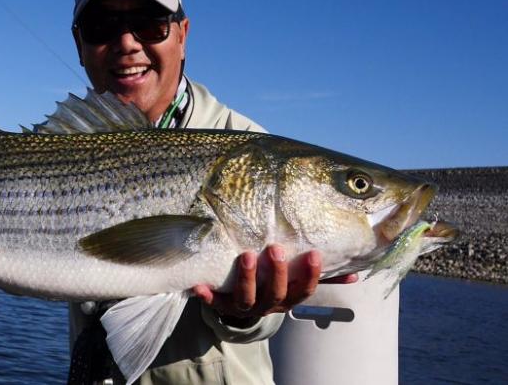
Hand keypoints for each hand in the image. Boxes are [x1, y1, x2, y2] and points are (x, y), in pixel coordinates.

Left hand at [192, 245, 357, 320]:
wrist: (241, 308)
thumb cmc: (274, 286)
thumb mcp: (297, 282)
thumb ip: (323, 276)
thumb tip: (356, 273)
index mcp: (287, 298)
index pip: (303, 291)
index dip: (310, 275)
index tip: (314, 254)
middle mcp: (268, 304)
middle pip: (275, 294)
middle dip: (277, 273)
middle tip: (274, 249)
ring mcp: (245, 306)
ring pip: (247, 298)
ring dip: (247, 279)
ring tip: (246, 256)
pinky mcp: (222, 304)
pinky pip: (215, 302)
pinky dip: (208, 296)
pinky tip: (200, 285)